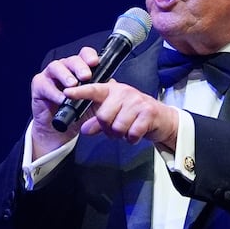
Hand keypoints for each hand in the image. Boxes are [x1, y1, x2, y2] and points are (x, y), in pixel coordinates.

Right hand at [29, 47, 99, 157]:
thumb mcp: (94, 101)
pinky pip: (45, 84)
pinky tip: (61, 99)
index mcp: (80, 68)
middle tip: (86, 76)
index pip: (85, 55)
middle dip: (80, 66)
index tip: (95, 62)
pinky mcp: (39, 85)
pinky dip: (54, 92)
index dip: (89, 56)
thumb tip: (113, 83)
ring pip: (56, 67)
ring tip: (72, 85)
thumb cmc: (79, 111)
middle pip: (72, 60)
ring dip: (65, 75)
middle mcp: (65, 68)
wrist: (62, 129)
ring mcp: (51, 75)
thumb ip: (103, 91)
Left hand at [64, 79, 179, 149]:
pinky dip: (132, 138)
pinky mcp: (148, 112)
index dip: (80, 92)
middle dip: (107, 128)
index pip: (93, 90)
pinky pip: (132, 133)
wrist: (162, 118)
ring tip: (127, 130)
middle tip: (115, 129)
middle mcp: (124, 92)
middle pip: (103, 116)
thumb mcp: (115, 115)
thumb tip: (84, 129)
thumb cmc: (136, 115)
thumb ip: (98, 122)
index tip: (67, 92)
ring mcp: (137, 101)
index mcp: (113, 90)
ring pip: (117, 127)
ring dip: (120, 135)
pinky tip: (136, 133)